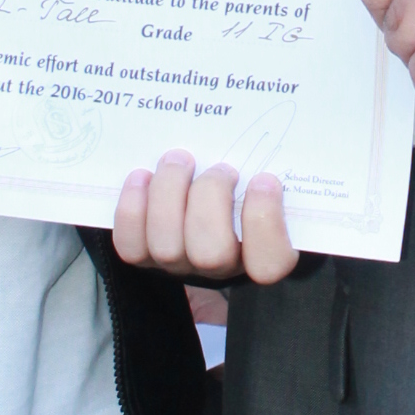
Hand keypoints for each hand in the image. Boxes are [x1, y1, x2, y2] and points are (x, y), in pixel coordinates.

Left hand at [111, 152, 296, 283]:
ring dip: (169, 194)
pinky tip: (141, 177)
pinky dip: (132, 208)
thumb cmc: (250, 186)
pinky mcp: (145, 255)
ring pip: (166, 247)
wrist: (206, 200)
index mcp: (262, 253)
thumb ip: (284, 170)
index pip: (268, 264)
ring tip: (179, 159)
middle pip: (210, 253)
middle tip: (219, 167)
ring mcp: (179, 264)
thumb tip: (282, 148)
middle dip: (210, 198)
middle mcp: (220, 267)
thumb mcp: (275, 183)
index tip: (264, 179)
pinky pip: (131, 245)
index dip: (264, 222)